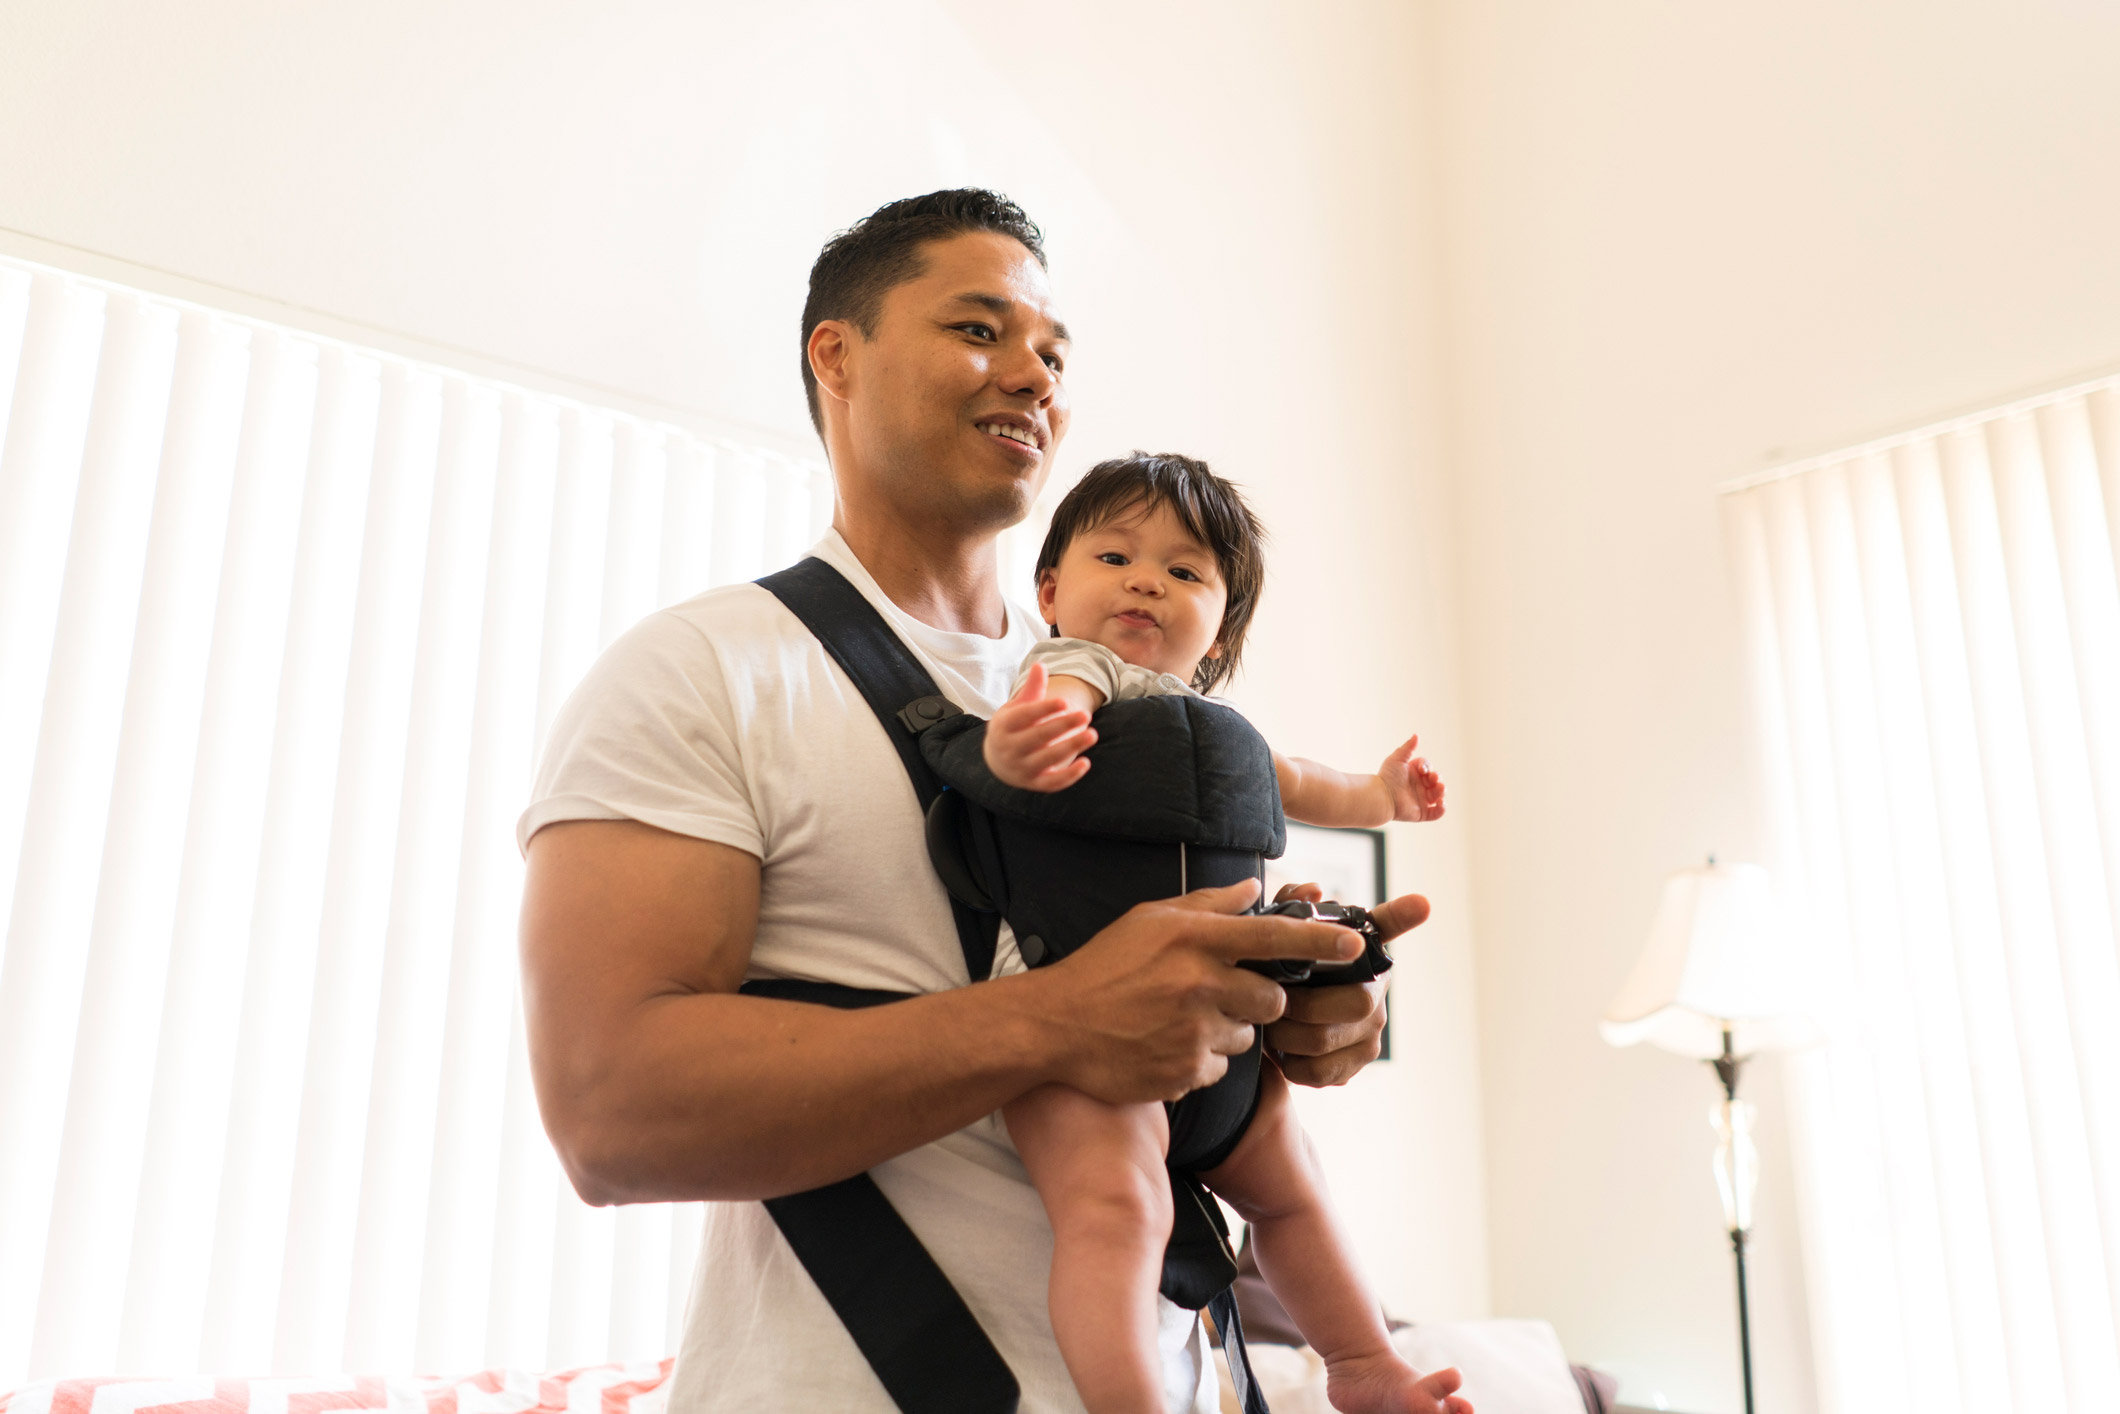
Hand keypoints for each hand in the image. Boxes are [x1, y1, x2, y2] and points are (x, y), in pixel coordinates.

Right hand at [982, 661, 1096, 790]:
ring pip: (1047, 759)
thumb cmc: (1013, 727)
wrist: (999, 761)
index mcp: (1003, 726)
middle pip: (1037, 737)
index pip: (1024, 717)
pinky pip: (1052, 783)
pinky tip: (1086, 762)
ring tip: (1092, 734)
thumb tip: (1041, 665)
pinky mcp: (1034, 784)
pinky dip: (1069, 776)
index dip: (1044, 709)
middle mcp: (1009, 749)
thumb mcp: (1017, 707)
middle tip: (1085, 714)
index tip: (1065, 701)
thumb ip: (1032, 689)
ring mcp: (1021, 769)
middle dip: (1062, 726)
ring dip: (1071, 747)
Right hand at [1022, 878, 1364, 1104]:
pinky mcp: (1186, 1072)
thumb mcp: (1150, 920)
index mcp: (1194, 939)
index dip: (1321, 940)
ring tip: (1181, 1019)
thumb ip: (1208, 905)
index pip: (1276, 937)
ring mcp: (1194, 1032)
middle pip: (1272, 997)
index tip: (1354, 945)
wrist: (1055, 1027)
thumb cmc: (1103, 967)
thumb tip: (1255, 889)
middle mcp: (1200, 983)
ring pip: (1247, 1035)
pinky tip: (1167, 1044)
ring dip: (1227, 1029)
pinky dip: (1203, 1059)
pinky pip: (1220, 1068)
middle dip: (1260, 998)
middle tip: (1220, 993)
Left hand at [1263, 881, 1428, 1086]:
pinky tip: (1279, 1048)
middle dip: (1298, 1004)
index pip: (1388, 927)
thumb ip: (1290, 906)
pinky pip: (1318, 1072)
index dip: (1404, 915)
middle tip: (1267, 1000)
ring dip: (1284, 1035)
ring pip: (1323, 1041)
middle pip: (1353, 1002)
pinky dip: (1290, 1063)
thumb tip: (1311, 890)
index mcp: (1361, 953)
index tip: (1423, 902)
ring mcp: (1369, 1034)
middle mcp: (1375, 993)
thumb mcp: (1280, 937)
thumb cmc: (1283, 972)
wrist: (1274, 1027)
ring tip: (1265, 1022)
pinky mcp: (1353, 1067)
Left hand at [1380, 733, 1444, 821]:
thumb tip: (1416, 735)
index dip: (1428, 767)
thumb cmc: (1387, 777)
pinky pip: (1436, 813)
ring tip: (1440, 788)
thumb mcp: (1397, 759)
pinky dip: (1442, 809)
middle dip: (1438, 778)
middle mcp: (1419, 786)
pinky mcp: (1421, 813)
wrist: (1382, 796)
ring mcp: (1421, 800)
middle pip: (1436, 781)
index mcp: (1414, 774)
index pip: (1428, 768)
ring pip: (1438, 795)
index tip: (1421, 769)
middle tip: (1434, 778)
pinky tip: (1441, 803)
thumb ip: (1407, 747)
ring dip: (1442, 791)